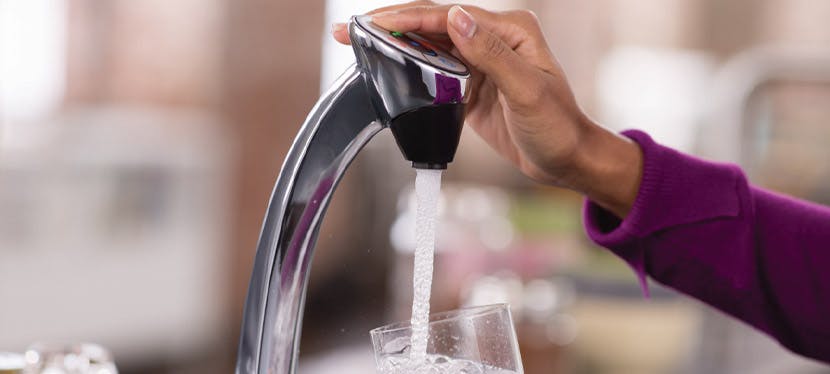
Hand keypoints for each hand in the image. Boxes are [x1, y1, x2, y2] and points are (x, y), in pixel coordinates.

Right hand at [333, 2, 641, 217]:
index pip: (448, 17)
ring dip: (395, 45)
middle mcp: (494, 39)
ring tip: (358, 46)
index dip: (407, 18)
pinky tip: (386, 69)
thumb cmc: (557, 127)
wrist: (566, 160)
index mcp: (510, 31)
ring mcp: (481, 61)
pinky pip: (435, 71)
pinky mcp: (471, 85)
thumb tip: (455, 19)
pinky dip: (409, 69)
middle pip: (433, 26)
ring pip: (429, 46)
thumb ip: (491, 55)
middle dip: (391, 26)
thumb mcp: (526, 91)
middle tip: (350, 31)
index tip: (372, 23)